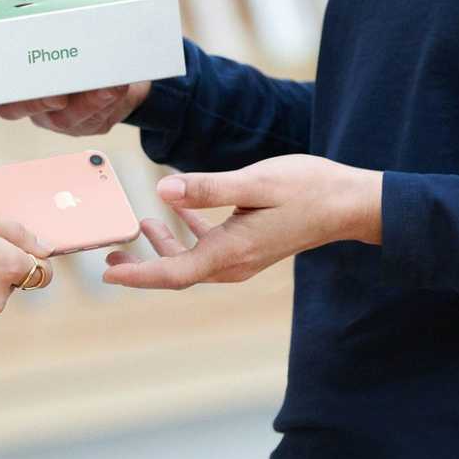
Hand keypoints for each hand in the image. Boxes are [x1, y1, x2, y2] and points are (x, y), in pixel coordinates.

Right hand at [0, 0, 151, 135]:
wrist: (124, 41)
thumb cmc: (80, 13)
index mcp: (10, 60)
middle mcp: (24, 91)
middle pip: (11, 109)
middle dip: (27, 104)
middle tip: (47, 92)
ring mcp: (53, 109)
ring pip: (51, 117)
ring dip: (67, 105)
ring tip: (82, 90)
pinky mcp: (82, 119)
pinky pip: (86, 118)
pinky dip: (98, 102)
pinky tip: (110, 89)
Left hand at [103, 155, 382, 289]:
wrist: (350, 204)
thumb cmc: (308, 189)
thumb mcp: (255, 182)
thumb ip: (208, 188)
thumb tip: (162, 192)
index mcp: (232, 252)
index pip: (174, 273)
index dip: (138, 276)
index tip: (108, 275)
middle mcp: (235, 263)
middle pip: (178, 273)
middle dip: (142, 267)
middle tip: (109, 259)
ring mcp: (244, 257)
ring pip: (194, 261)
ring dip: (164, 248)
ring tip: (139, 228)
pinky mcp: (252, 246)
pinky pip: (211, 248)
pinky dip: (190, 235)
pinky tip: (178, 215)